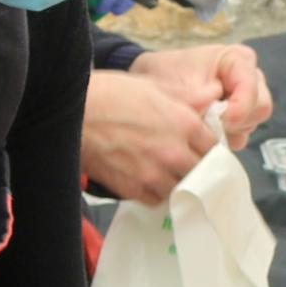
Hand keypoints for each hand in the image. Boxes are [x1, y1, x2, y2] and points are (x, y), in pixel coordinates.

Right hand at [80, 64, 218, 205]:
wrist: (71, 113)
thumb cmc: (109, 93)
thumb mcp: (153, 86)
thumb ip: (186, 96)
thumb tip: (212, 94)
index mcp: (184, 123)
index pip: (213, 146)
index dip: (207, 146)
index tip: (201, 146)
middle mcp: (174, 152)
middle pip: (201, 171)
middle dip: (196, 166)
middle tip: (185, 160)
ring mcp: (154, 174)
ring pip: (180, 189)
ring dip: (176, 182)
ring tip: (164, 170)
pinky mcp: (132, 189)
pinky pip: (156, 200)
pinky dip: (155, 193)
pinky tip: (147, 179)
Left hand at [126, 42, 272, 144]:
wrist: (150, 84)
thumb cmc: (166, 76)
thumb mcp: (182, 86)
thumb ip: (202, 102)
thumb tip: (218, 123)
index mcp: (238, 60)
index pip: (254, 88)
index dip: (241, 107)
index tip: (222, 119)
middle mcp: (248, 79)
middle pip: (260, 108)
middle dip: (236, 122)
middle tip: (211, 126)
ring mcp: (245, 101)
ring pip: (250, 126)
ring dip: (226, 133)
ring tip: (200, 128)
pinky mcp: (236, 121)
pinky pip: (238, 137)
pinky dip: (221, 140)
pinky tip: (202, 135)